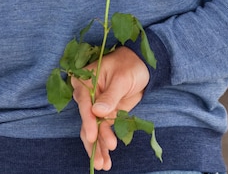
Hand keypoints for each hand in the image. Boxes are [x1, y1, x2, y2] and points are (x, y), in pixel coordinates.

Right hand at [71, 46, 149, 170]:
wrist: (143, 65)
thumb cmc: (130, 64)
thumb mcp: (122, 78)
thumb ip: (110, 96)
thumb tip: (97, 112)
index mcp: (86, 80)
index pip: (84, 102)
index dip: (88, 121)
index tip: (92, 136)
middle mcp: (87, 95)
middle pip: (86, 120)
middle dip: (93, 141)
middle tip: (99, 159)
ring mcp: (96, 106)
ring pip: (93, 130)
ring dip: (98, 147)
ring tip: (103, 164)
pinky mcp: (106, 114)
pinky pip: (103, 131)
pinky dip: (105, 144)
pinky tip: (106, 159)